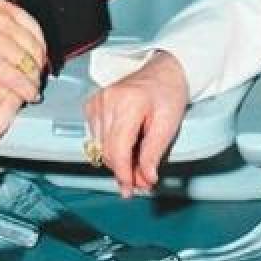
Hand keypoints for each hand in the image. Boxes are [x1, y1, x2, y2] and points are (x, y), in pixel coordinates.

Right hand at [0, 0, 46, 102]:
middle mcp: (1, 21)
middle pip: (32, 45)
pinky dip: (25, 89)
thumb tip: (9, 34)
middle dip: (38, 63)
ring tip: (34, 88)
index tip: (39, 56)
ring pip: (27, 62)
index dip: (39, 44)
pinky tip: (28, 95)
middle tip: (38, 75)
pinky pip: (16, 78)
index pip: (32, 26)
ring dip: (33, 79)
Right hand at [84, 51, 189, 197]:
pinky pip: (96, 137)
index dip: (124, 174)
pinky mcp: (92, 105)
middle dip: (123, 170)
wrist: (163, 72)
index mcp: (128, 103)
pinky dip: (109, 146)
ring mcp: (97, 101)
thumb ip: (154, 153)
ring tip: (136, 161)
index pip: (117, 150)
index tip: (130, 188)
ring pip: (99, 147)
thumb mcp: (168, 125)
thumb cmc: (168, 93)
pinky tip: (126, 144)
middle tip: (140, 181)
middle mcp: (107, 101)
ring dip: (116, 160)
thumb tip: (146, 178)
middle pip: (107, 151)